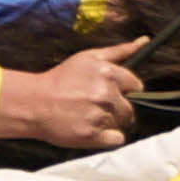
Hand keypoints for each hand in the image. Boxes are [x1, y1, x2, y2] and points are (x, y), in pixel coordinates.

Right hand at [0, 39, 144, 150]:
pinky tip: (91, 129)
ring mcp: (99, 116)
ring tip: (88, 116)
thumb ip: (120, 51)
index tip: (111, 93)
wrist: (34, 103)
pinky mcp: (92, 136)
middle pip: (130, 109)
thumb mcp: (89, 57)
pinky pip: (117, 140)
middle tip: (96, 107)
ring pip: (121, 124)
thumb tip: (145, 41)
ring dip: (109, 122)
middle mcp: (106, 95)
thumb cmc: (62, 79)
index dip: (125, 91)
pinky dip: (107, 137)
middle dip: (118, 109)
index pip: (136, 86)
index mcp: (108, 74)